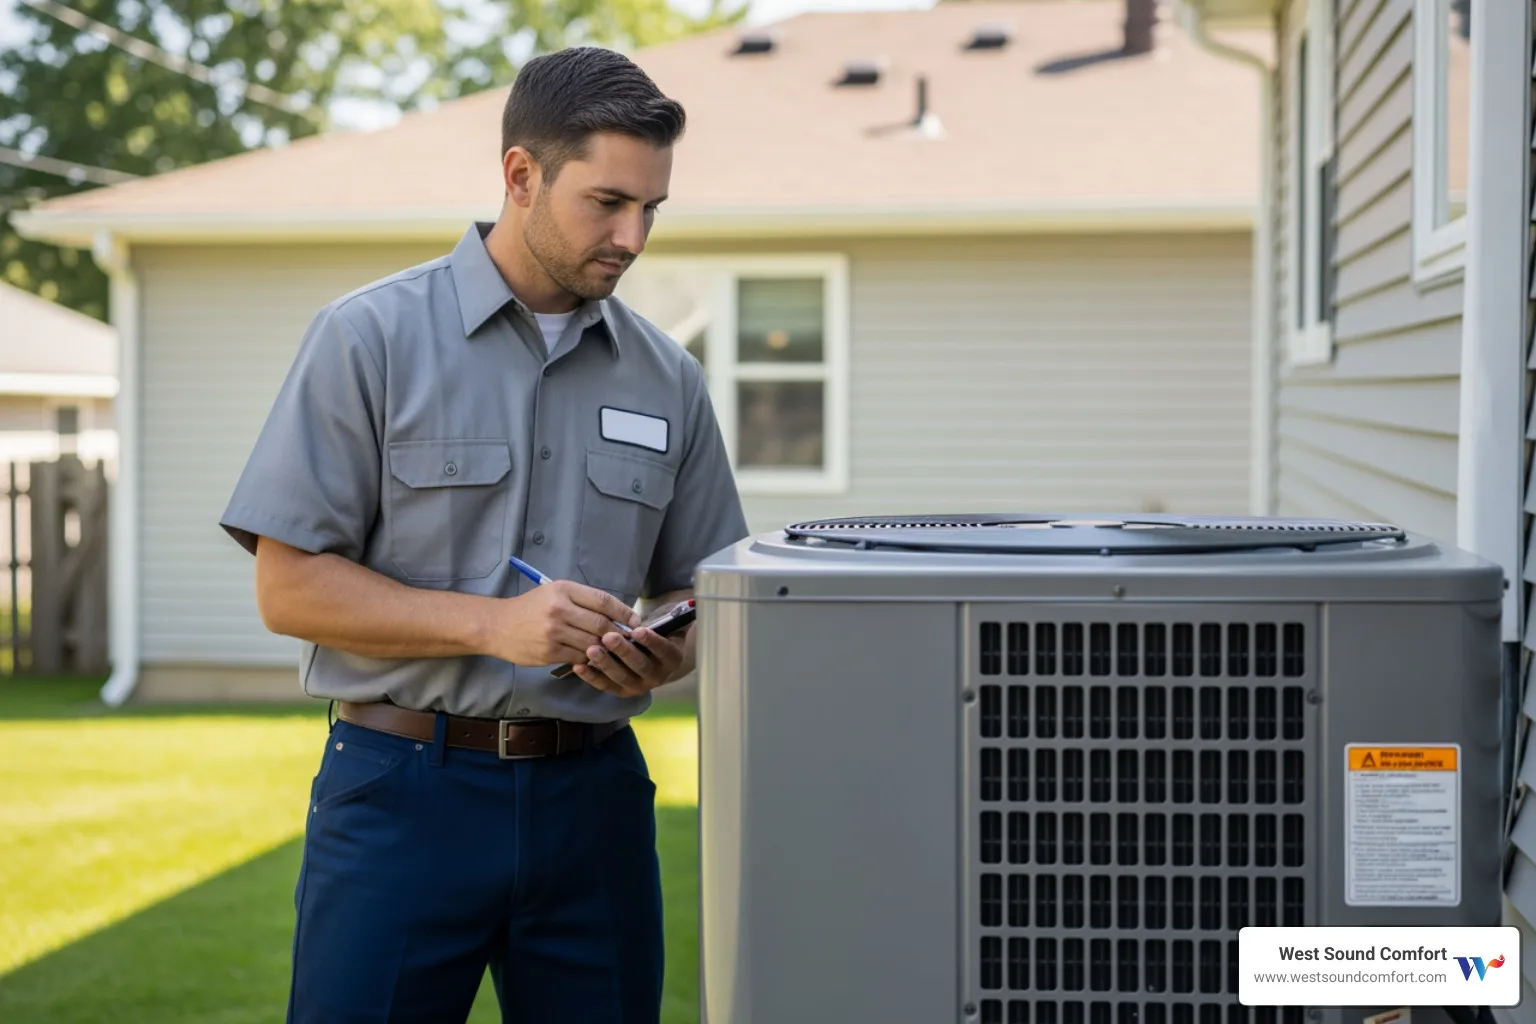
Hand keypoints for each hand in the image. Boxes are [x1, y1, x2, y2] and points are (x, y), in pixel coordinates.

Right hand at [488, 580, 641, 667]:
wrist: (496, 626)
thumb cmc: (529, 608)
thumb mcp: (553, 593)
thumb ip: (581, 600)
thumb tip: (615, 614)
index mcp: (563, 590)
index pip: (603, 600)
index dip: (624, 612)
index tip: (637, 621)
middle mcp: (559, 609)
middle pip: (602, 623)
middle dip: (620, 633)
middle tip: (630, 639)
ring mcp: (554, 631)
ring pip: (593, 643)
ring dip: (607, 648)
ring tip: (615, 651)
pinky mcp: (549, 651)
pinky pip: (580, 657)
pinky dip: (590, 659)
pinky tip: (594, 659)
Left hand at [572, 623, 690, 697]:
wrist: (650, 653)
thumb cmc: (657, 632)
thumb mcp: (670, 624)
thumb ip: (675, 617)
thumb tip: (689, 603)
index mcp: (672, 658)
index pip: (664, 651)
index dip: (652, 642)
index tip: (638, 630)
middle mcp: (658, 676)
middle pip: (640, 665)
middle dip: (624, 651)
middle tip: (609, 637)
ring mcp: (639, 686)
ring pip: (621, 677)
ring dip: (606, 664)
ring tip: (591, 650)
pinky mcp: (621, 691)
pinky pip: (605, 685)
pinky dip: (591, 677)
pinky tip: (578, 666)